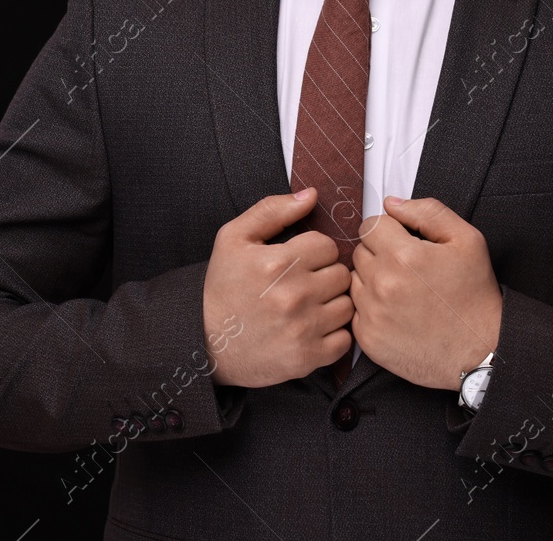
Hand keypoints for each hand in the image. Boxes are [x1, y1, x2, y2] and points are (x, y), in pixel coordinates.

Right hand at [202, 187, 353, 387]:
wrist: (206, 341)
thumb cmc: (222, 288)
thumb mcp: (234, 238)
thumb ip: (272, 210)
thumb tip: (310, 195)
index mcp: (277, 262)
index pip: (328, 245)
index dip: (314, 251)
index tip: (300, 261)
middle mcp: (293, 295)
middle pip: (342, 274)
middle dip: (325, 275)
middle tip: (304, 283)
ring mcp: (302, 328)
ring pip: (347, 305)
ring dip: (332, 304)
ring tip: (308, 306)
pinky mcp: (308, 357)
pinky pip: (345, 339)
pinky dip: (333, 335)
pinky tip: (312, 328)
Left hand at [350, 195, 502, 389]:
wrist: (480, 352)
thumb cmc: (474, 297)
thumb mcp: (466, 241)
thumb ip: (427, 212)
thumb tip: (391, 203)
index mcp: (403, 255)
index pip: (370, 225)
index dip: (388, 231)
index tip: (404, 243)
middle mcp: (382, 284)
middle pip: (360, 251)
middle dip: (380, 254)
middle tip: (408, 270)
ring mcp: (372, 313)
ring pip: (355, 280)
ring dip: (373, 281)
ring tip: (404, 292)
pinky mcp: (368, 338)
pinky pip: (355, 310)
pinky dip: (371, 309)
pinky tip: (397, 313)